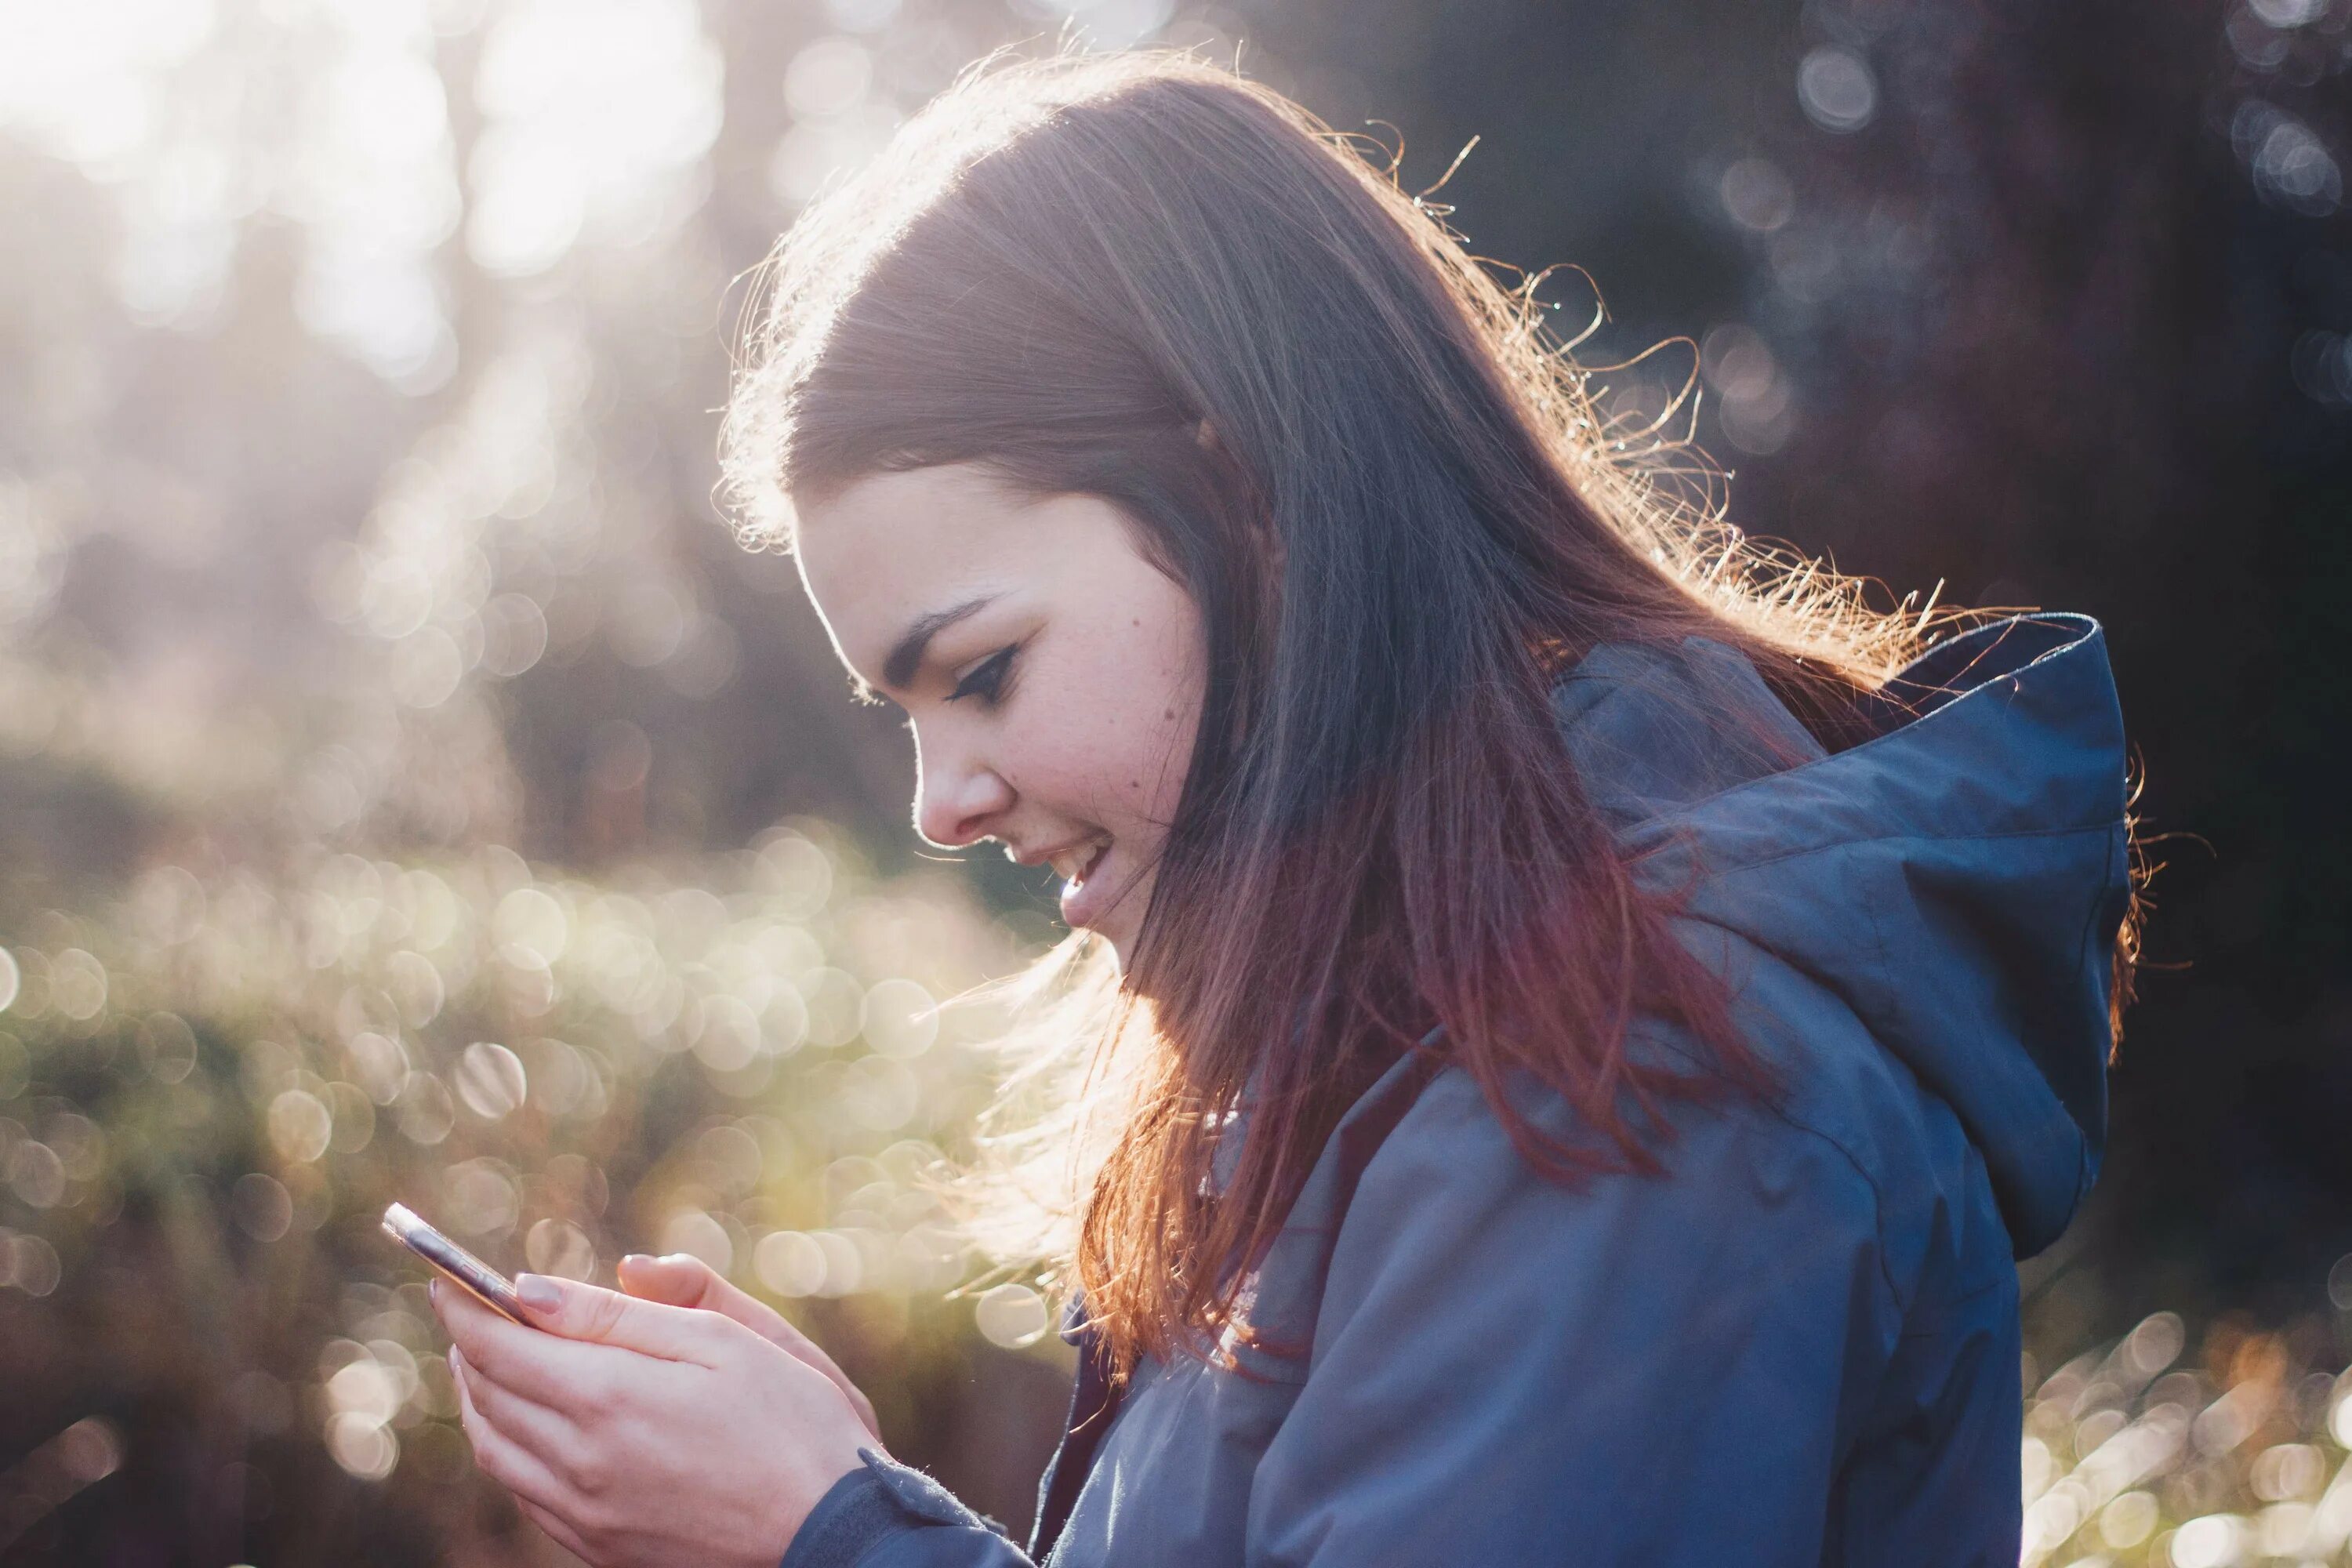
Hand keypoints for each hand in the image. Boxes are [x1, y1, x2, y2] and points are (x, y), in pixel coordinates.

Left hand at [433, 1270, 871, 1567]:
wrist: (832, 1532)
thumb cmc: (794, 1422)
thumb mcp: (724, 1340)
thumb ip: (626, 1312)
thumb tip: (532, 1289)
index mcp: (609, 1397)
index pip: (498, 1345)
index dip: (463, 1306)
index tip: (445, 1276)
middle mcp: (580, 1461)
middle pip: (486, 1395)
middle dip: (469, 1345)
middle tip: (468, 1310)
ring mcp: (585, 1513)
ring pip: (495, 1450)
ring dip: (478, 1399)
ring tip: (486, 1362)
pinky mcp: (599, 1548)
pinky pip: (524, 1493)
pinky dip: (506, 1449)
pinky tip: (526, 1427)